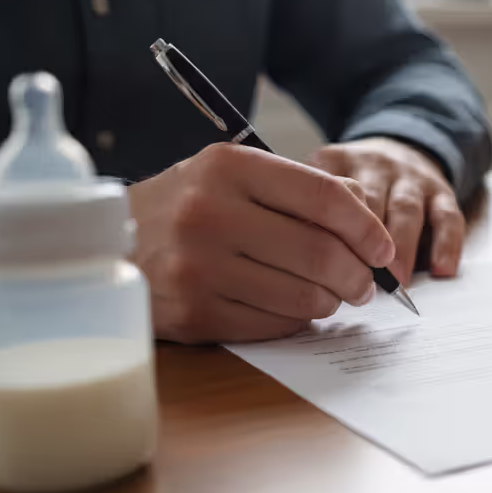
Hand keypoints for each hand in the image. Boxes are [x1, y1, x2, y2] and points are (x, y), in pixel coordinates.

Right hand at [129, 144, 395, 343]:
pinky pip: (274, 324)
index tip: (384, 248)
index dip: (367, 226)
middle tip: (366, 284)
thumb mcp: (236, 176)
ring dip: (331, 301)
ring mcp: (198, 267)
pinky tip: (290, 307)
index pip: (324, 196)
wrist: (107, 245)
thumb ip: (302, 188)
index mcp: (227, 168)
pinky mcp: (193, 313)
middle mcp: (209, 213)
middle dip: (359, 275)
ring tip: (330, 295)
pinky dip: (296, 320)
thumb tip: (369, 219)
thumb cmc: (190, 207)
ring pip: (304, 296)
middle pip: (321, 253)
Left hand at [311, 138, 464, 284]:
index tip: (322, 263)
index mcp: (335, 162)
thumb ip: (304, 213)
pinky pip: (447, 217)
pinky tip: (442, 270)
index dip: (327, 230)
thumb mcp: (317, 184)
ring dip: (402, 247)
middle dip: (365, 242)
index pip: (329, 193)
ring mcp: (410, 176)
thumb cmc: (351, 185)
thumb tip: (295, 261)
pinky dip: (446, 245)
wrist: (398, 146)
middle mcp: (373, 164)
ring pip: (405, 209)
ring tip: (397, 280)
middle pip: (369, 201)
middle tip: (360, 279)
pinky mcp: (440, 191)